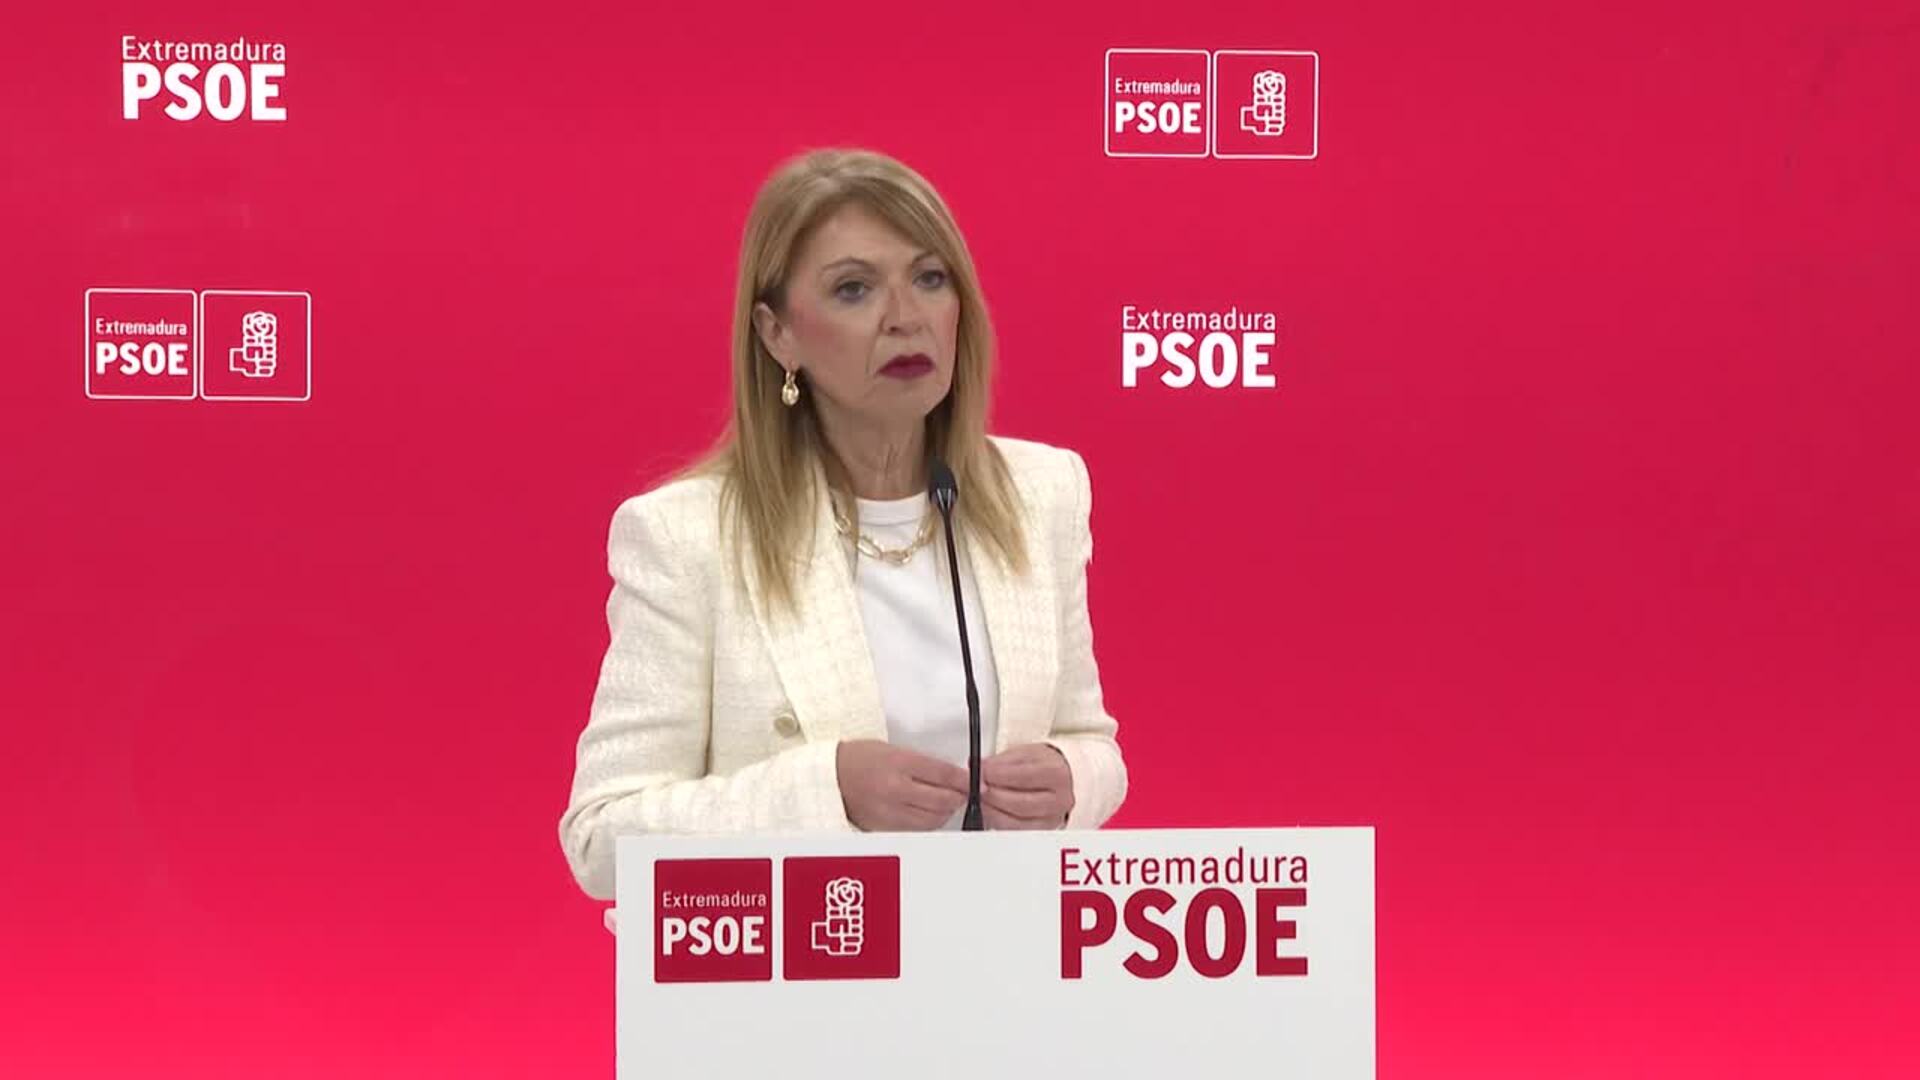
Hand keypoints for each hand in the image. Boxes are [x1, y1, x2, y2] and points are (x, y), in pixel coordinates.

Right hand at [835, 740, 970, 830]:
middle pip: (942, 799)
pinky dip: (929, 822)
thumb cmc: (859, 759)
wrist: (831, 777)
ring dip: (946, 811)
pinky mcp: (885, 827)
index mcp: (897, 763)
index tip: (974, 780)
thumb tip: (952, 775)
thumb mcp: (893, 750)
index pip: (942, 773)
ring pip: (933, 819)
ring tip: (947, 802)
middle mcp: (894, 789)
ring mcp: (889, 811)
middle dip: (959, 796)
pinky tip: (929, 813)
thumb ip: (922, 763)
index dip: (964, 778)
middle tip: (964, 792)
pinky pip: (917, 829)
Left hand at [981, 743, 1073, 829]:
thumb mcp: (1024, 753)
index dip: (997, 775)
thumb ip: (1002, 761)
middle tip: (975, 789)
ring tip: (980, 801)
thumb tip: (979, 768)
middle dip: (992, 796)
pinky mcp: (1042, 831)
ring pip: (1017, 822)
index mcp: (1056, 774)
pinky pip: (1017, 832)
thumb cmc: (1042, 765)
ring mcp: (1053, 819)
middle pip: (1020, 804)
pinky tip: (990, 812)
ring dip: (992, 812)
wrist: (1061, 778)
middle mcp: (1060, 799)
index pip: (1024, 776)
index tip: (980, 771)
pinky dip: (999, 823)